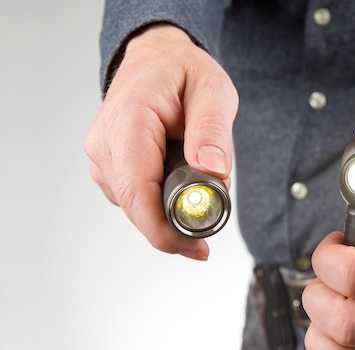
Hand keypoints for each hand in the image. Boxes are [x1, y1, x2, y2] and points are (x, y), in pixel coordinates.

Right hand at [84, 24, 237, 259]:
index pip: (137, 191)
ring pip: (137, 207)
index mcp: (128, 121)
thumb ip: (212, 130)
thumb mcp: (212, 91)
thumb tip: (212, 171)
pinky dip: (161, 201)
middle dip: (176, 223)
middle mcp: (105, 144)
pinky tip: (180, 181)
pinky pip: (136, 198)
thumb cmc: (181, 72)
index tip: (196, 246)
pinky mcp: (109, 168)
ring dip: (170, 209)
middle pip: (136, 207)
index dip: (165, 229)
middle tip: (214, 217)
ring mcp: (103, 158)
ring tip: (199, 183)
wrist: (155, 60)